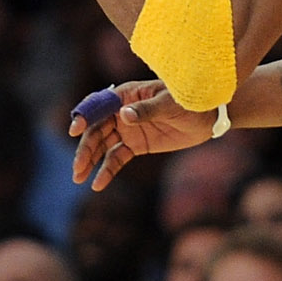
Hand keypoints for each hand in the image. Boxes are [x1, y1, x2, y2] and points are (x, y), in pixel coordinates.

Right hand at [70, 79, 218, 188]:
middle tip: (77, 167)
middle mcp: (120, 112)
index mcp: (125, 95)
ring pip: (102, 146)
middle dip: (85, 149)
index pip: (99, 106)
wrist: (206, 117)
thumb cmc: (189, 101)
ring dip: (90, 161)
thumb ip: (147, 110)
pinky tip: (96, 185)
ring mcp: (127, 130)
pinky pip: (116, 159)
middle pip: (96, 130)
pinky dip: (106, 171)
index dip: (85, 117)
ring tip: (78, 178)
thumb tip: (124, 115)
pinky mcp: (135, 146)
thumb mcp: (170, 104)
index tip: (75, 130)